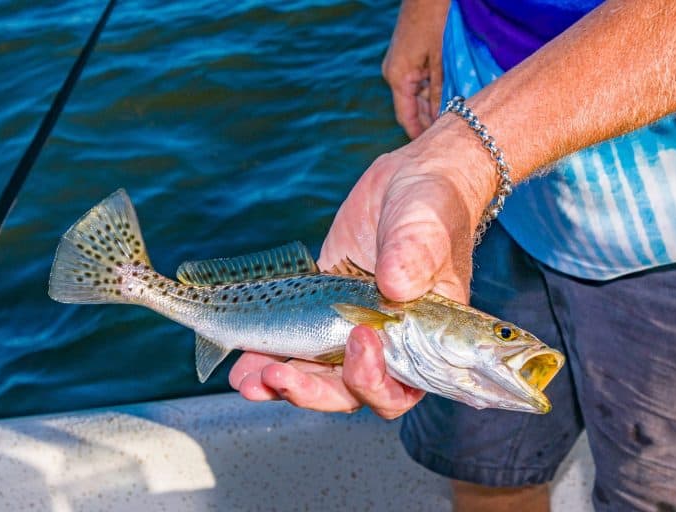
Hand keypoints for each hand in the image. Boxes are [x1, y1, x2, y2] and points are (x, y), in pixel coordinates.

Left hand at [230, 117, 496, 418]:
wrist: (408, 182)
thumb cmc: (435, 206)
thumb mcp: (428, 224)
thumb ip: (416, 253)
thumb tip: (394, 285)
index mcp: (421, 337)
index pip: (400, 386)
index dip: (374, 380)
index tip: (356, 339)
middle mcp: (384, 343)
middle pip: (349, 391)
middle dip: (313, 390)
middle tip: (281, 375)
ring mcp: (347, 328)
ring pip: (316, 375)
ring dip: (282, 382)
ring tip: (249, 382)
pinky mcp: (317, 309)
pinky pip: (293, 341)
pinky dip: (265, 354)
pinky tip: (240, 360)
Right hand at [382, 0, 448, 138]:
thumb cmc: (435, 22)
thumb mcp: (441, 62)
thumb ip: (439, 92)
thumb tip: (439, 119)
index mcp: (398, 78)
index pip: (406, 118)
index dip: (418, 135)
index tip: (431, 150)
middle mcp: (394, 75)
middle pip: (411, 109)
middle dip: (428, 122)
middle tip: (447, 137)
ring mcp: (398, 67)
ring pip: (416, 96)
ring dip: (431, 107)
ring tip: (450, 121)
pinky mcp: (406, 60)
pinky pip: (418, 83)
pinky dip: (431, 92)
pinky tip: (447, 100)